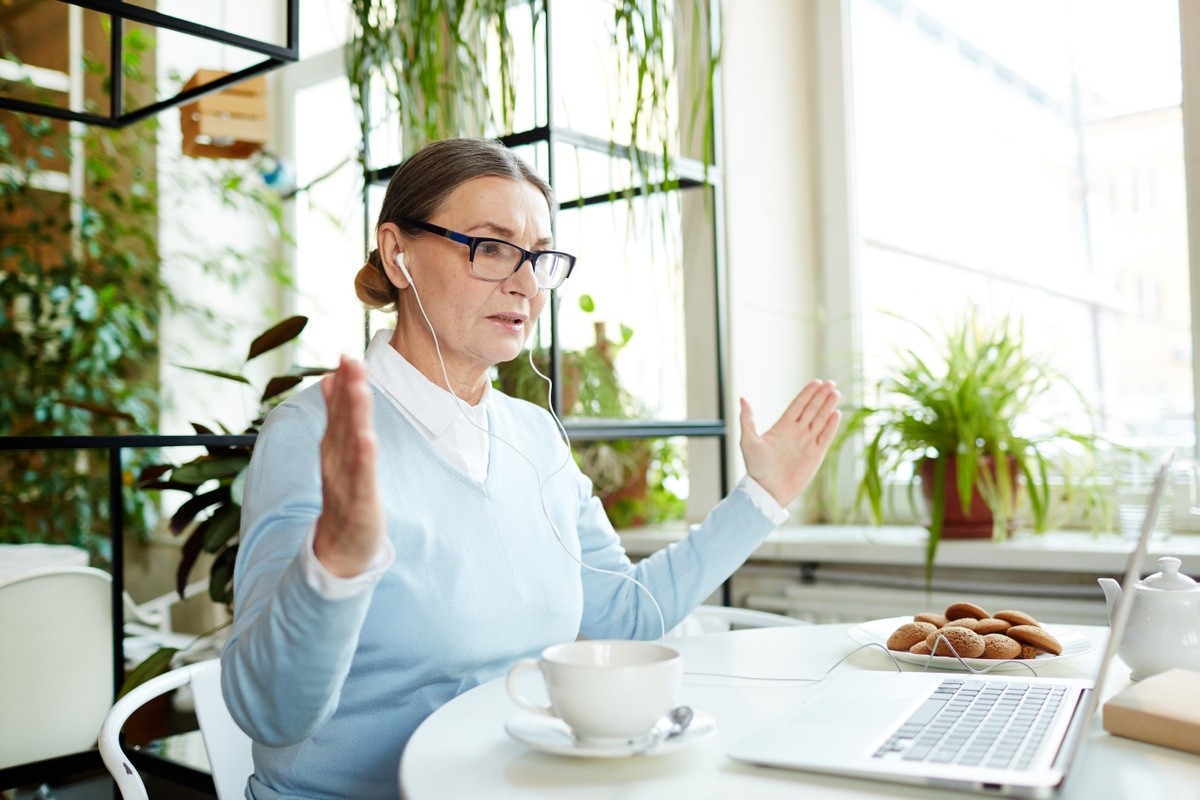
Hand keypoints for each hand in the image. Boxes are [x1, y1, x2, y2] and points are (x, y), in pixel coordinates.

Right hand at [313, 356, 385, 576]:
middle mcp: (336, 460)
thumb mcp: (339, 451)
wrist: (341, 547)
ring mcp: (346, 480)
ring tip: (359, 390)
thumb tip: (330, 378)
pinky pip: (361, 478)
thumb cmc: (345, 494)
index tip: (348, 356)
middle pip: (343, 421)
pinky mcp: (359, 502)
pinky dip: (362, 458)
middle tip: (351, 361)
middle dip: (348, 391)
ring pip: (350, 443)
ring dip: (354, 416)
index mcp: (335, 446)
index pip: (340, 410)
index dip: (344, 384)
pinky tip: (366, 439)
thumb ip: (336, 416)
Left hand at [739, 380, 841, 506]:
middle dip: (821, 396)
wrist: (768, 490)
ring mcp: (807, 442)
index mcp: (782, 427)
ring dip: (828, 406)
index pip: (798, 405)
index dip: (807, 394)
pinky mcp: (816, 455)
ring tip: (835, 392)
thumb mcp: (748, 441)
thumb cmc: (756, 468)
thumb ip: (747, 419)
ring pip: (820, 420)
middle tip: (831, 382)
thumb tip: (742, 399)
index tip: (816, 382)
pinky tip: (837, 413)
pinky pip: (825, 436)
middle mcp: (796, 432)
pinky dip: (831, 425)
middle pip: (812, 409)